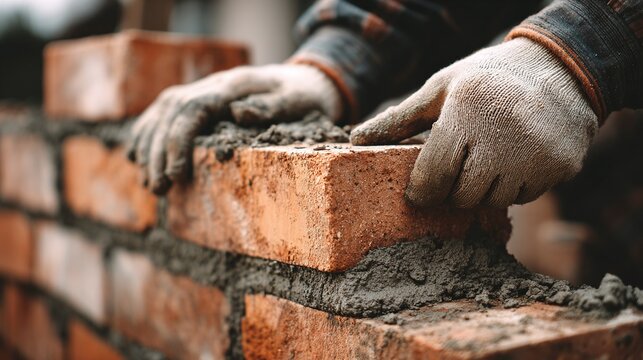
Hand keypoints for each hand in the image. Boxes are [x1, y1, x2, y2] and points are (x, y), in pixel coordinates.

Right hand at [127, 64, 341, 194]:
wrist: (309, 79)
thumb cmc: (306, 96)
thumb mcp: (298, 101)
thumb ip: (270, 106)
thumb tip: (238, 112)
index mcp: (233, 85)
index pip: (192, 109)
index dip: (177, 142)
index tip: (175, 175)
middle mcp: (213, 85)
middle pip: (170, 113)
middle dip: (158, 152)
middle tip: (158, 189)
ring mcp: (205, 90)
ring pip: (162, 113)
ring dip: (149, 147)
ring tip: (149, 183)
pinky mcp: (202, 100)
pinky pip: (163, 113)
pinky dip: (147, 134)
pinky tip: (137, 157)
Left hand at [351, 38, 597, 207]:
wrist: (562, 68)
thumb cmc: (487, 78)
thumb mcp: (441, 87)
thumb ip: (399, 119)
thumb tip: (355, 140)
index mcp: (467, 110)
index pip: (434, 174)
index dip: (421, 191)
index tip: (418, 191)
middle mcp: (504, 133)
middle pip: (462, 195)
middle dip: (452, 190)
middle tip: (456, 170)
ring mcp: (537, 153)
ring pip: (493, 201)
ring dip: (483, 189)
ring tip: (486, 159)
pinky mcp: (562, 166)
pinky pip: (524, 198)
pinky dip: (512, 187)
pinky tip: (514, 160)